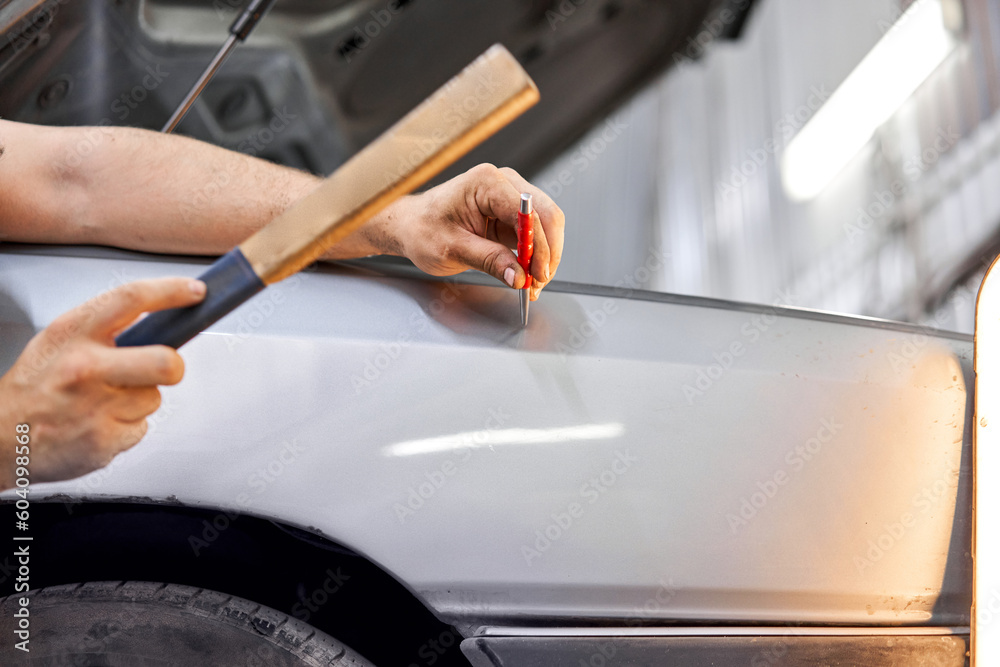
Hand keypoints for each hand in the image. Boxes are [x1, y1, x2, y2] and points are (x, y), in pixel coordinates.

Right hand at [0, 278, 205, 490]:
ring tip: (102, 402)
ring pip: (153, 398)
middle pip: (166, 362)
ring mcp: (96, 406)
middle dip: (172, 367)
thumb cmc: (36, 387)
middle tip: (160, 368)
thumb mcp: (60, 340)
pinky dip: (125, 427)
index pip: (132, 299)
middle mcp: (86, 367)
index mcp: (74, 333)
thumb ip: (105, 329)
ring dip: (137, 401)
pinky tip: (97, 423)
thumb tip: (160, 321)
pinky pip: (140, 428)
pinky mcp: (104, 440)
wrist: (0, 437)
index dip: (171, 292)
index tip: (195, 291)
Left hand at [377, 164, 564, 300]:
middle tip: (538, 282)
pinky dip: (535, 255)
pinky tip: (527, 274)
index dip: (538, 246)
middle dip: (547, 252)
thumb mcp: (452, 249)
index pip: (528, 213)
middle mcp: (503, 183)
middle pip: (547, 215)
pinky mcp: (510, 214)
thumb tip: (519, 276)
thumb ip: (489, 260)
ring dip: (544, 256)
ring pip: (546, 225)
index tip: (537, 274)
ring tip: (532, 283)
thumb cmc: (422, 229)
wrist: (410, 227)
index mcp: (486, 183)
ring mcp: (509, 197)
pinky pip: (534, 234)